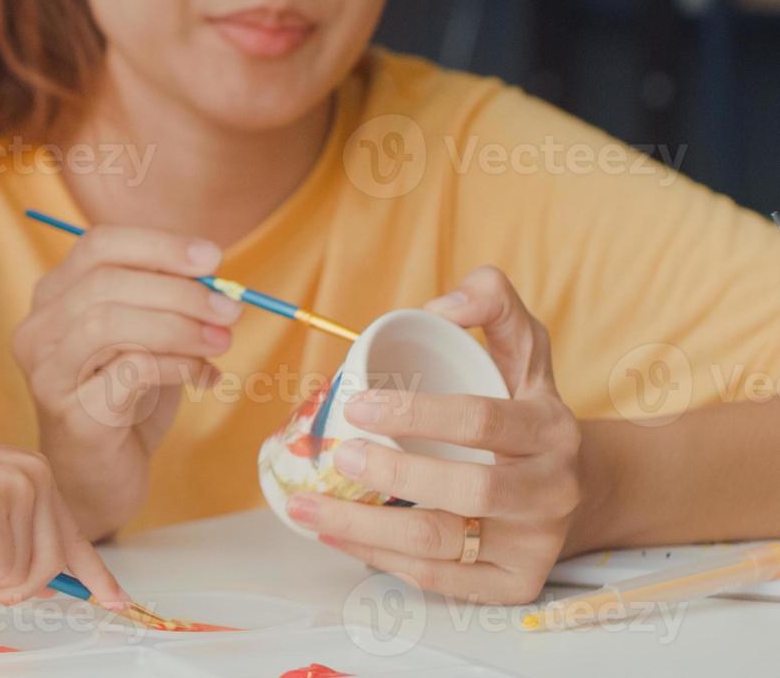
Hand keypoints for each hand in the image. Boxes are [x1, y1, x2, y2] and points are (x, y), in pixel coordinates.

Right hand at [0, 424, 130, 607]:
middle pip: (48, 568)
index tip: (116, 600)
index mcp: (38, 475)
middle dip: (10, 584)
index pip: (75, 537)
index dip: (96, 574)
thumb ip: (20, 544)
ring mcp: (16, 490)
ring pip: (18, 575)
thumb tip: (46, 586)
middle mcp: (37, 478)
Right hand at [12, 225, 237, 533]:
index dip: (158, 245)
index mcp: (53, 299)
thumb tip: (212, 271)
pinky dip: (177, 365)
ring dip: (178, 326)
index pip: (97, 245)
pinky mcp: (71, 415)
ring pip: (109, 323)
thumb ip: (165, 301)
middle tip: (230, 307)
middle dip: (179, 290)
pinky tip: (202, 377)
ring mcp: (47, 374)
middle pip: (105, 282)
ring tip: (220, 341)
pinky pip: (129, 370)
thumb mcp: (145, 339)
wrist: (98, 480)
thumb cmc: (123, 403)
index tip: (212, 257)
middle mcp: (38, 331)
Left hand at [286, 266, 581, 603]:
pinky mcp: (514, 584)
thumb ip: (491, 302)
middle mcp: (553, 491)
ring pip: (443, 543)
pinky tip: (335, 536)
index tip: (358, 406)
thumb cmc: (526, 409)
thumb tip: (439, 306)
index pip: (484, 420)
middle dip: (397, 474)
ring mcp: (535, 544)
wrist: (579, 487)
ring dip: (365, 527)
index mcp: (552, 429)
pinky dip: (379, 557)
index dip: (417, 412)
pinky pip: (438, 579)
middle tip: (341, 456)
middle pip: (470, 489)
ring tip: (307, 507)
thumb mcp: (523, 349)